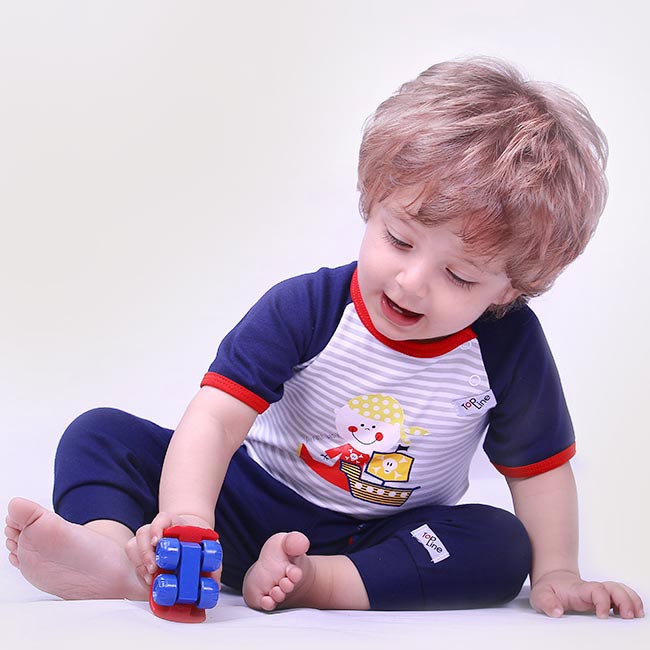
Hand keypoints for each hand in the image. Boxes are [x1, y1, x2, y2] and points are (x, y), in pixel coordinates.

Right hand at [126, 512, 214, 585]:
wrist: (193, 535)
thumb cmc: (200, 542)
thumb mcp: (210, 550)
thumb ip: (213, 565)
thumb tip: (214, 585)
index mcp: (176, 523)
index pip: (163, 519)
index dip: (157, 529)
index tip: (157, 542)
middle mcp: (160, 530)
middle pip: (144, 532)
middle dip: (146, 552)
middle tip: (153, 568)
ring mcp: (149, 540)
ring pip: (133, 543)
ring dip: (140, 561)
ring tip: (149, 576)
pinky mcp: (142, 553)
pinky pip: (131, 554)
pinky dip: (137, 566)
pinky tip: (146, 577)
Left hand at [530, 570, 644, 618]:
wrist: (552, 580)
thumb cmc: (548, 590)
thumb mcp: (540, 595)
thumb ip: (546, 602)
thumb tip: (557, 612)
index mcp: (579, 589)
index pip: (596, 589)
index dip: (602, 600)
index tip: (602, 616)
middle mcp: (592, 589)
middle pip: (614, 588)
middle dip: (624, 600)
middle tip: (629, 616)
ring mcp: (599, 593)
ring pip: (620, 590)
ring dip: (631, 600)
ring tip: (637, 615)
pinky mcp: (604, 598)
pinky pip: (622, 596)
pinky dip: (631, 602)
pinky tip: (634, 613)